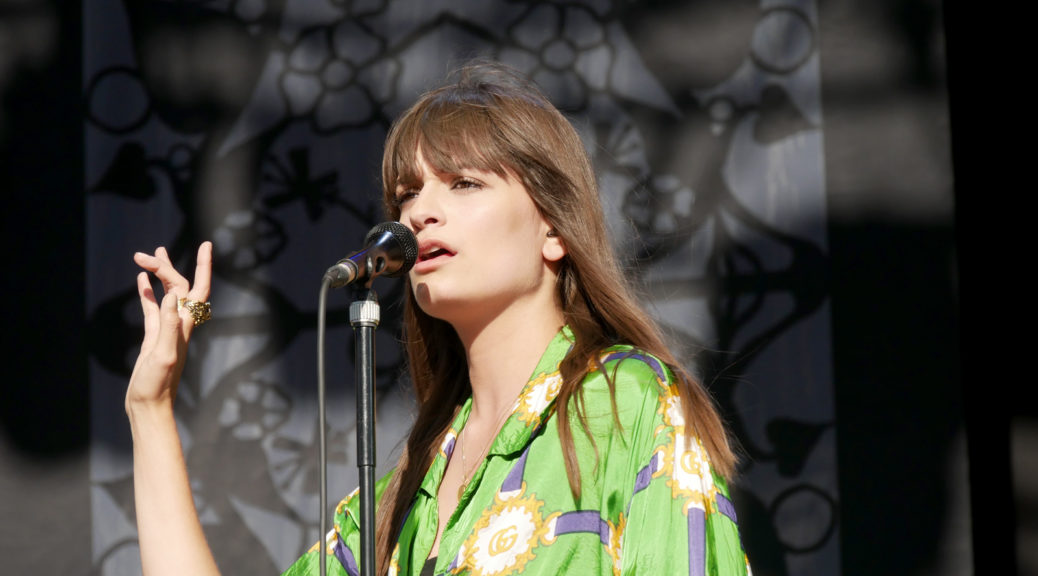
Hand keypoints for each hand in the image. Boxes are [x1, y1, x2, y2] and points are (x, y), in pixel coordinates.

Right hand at [126, 242, 212, 413]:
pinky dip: (147, 292)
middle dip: (166, 267)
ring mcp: (166, 329)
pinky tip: (140, 281)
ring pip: (166, 294)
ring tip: (147, 256)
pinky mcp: (154, 337)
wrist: (148, 405)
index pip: (196, 288)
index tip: (206, 244)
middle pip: (179, 286)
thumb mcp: (163, 354)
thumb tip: (173, 295)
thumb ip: (169, 325)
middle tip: (145, 253)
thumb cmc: (157, 385)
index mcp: (185, 324)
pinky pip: (152, 307)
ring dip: (159, 275)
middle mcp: (180, 323)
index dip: (204, 265)